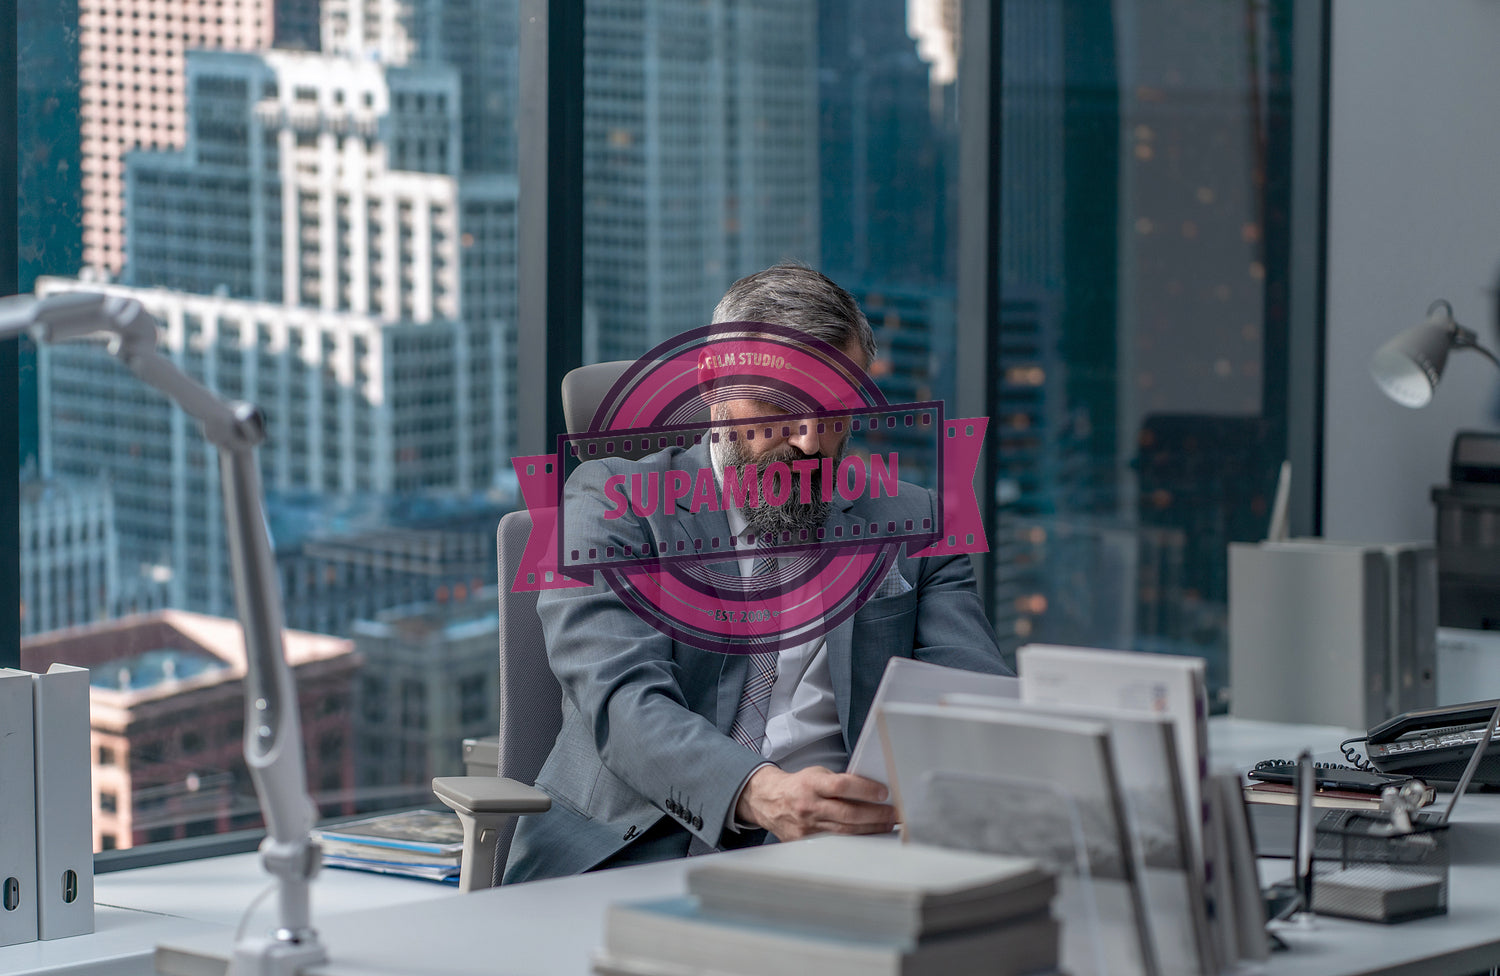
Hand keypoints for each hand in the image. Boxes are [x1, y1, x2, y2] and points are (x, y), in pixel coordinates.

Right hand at [735, 765, 895, 841]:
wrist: (769, 801)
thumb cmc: (799, 786)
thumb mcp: (816, 774)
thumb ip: (840, 781)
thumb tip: (872, 791)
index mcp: (811, 784)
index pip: (842, 786)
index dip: (865, 789)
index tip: (884, 793)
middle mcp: (808, 806)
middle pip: (848, 813)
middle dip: (876, 814)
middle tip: (894, 813)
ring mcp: (807, 826)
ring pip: (845, 831)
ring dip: (871, 829)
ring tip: (887, 824)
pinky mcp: (805, 841)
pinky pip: (835, 842)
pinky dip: (854, 840)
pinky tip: (868, 836)